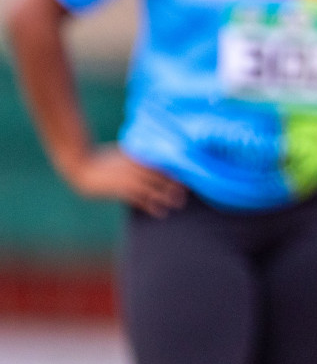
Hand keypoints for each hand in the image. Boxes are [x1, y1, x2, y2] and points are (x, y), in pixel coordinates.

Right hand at [63, 146, 185, 216]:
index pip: (163, 163)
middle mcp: (137, 167)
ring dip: (168, 197)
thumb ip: (141, 154)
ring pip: (154, 189)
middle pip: (162, 177)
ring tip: (179, 203)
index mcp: (139, 156)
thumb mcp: (125, 152)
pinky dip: (151, 205)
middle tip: (187, 192)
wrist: (82, 166)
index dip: (176, 171)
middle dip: (176, 185)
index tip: (188, 176)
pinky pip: (140, 199)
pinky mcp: (121, 190)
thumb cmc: (104, 158)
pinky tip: (161, 212)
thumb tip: (155, 156)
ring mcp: (129, 178)